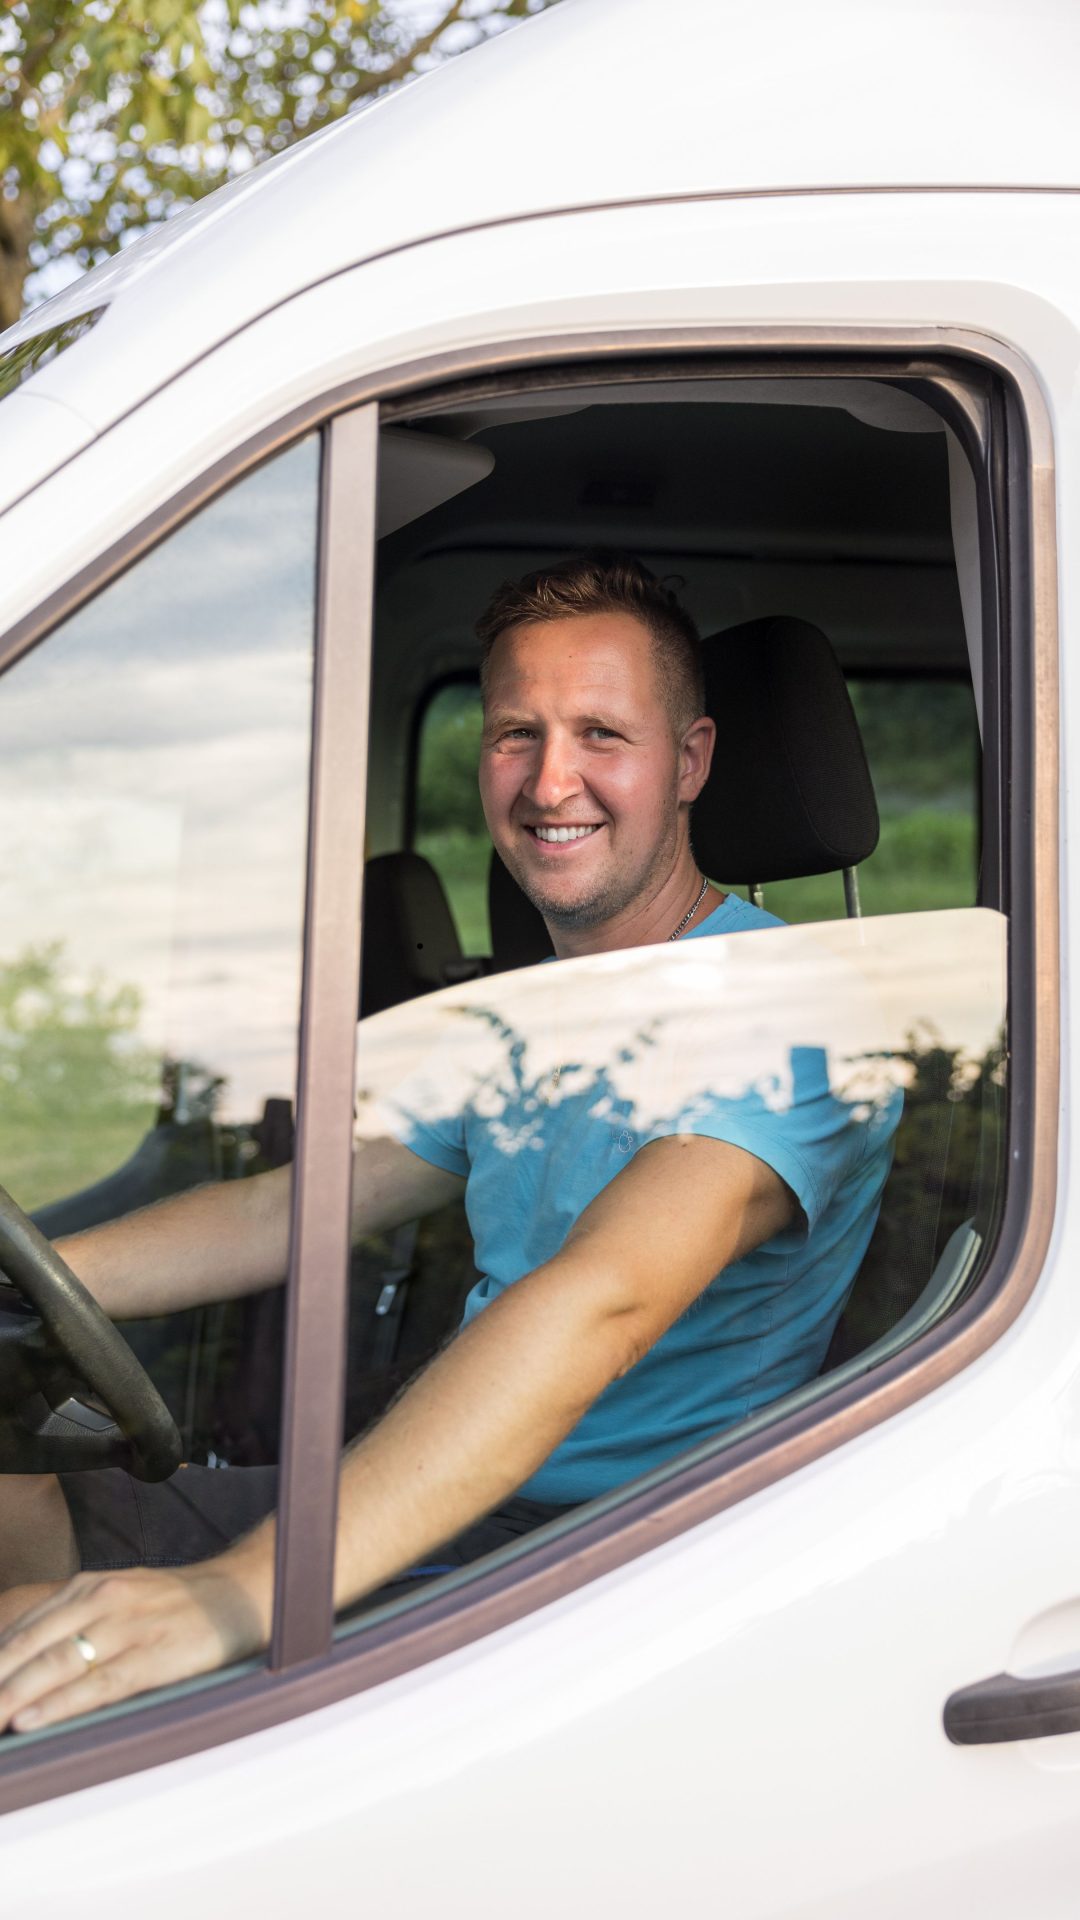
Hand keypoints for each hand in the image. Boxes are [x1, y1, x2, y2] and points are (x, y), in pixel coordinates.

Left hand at [0, 1558, 269, 1734]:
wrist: (238, 1593)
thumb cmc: (172, 1604)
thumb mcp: (118, 1595)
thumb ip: (75, 1620)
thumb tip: (24, 1662)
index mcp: (89, 1585)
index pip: (22, 1627)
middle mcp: (102, 1600)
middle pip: (28, 1647)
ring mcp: (127, 1628)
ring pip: (55, 1666)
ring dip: (11, 1697)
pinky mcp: (152, 1658)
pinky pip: (96, 1685)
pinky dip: (59, 1704)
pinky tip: (30, 1720)